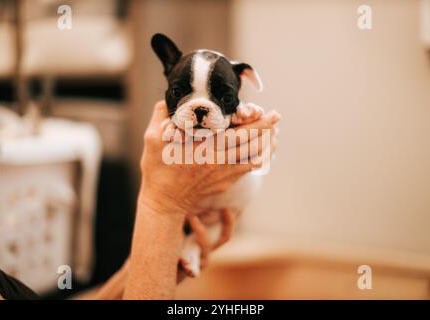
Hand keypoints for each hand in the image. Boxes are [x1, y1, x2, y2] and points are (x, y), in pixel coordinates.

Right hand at [139, 101, 279, 216]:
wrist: (165, 201)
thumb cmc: (158, 170)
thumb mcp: (153, 139)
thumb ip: (161, 114)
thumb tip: (169, 99)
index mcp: (206, 148)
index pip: (240, 133)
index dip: (258, 123)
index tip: (270, 113)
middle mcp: (220, 161)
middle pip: (253, 144)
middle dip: (267, 129)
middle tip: (276, 116)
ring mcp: (225, 174)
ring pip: (254, 157)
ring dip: (266, 144)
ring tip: (273, 132)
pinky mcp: (226, 182)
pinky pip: (248, 168)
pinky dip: (258, 157)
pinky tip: (260, 150)